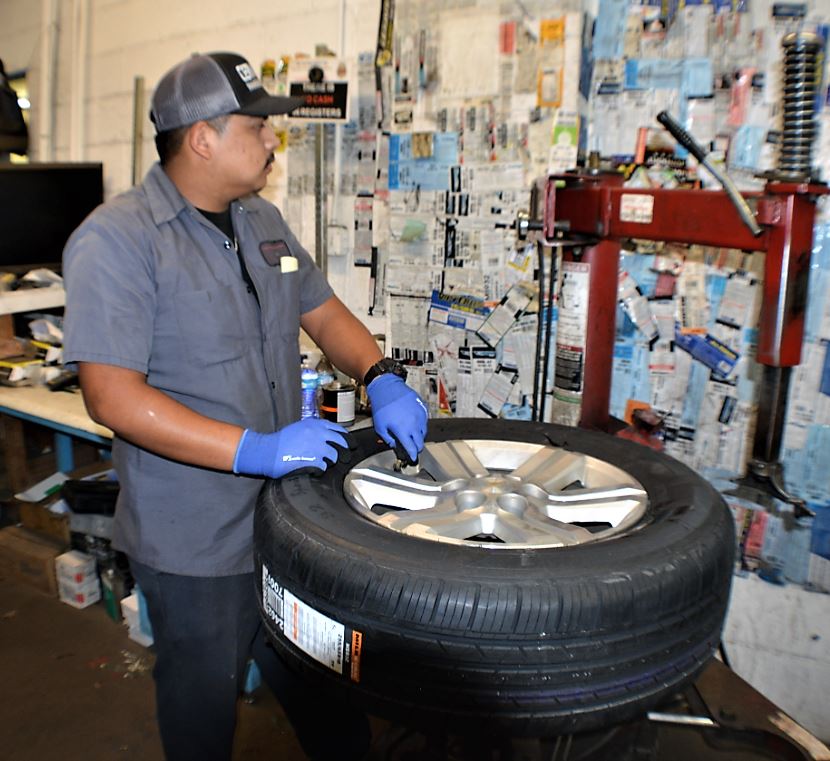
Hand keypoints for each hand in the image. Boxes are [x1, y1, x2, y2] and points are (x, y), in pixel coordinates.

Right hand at [233, 419, 349, 478]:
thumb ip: (314, 430)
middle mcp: (318, 434)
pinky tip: (314, 470)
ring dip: (330, 461)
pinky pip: (324, 467)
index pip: (338, 429)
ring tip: (322, 463)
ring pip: (334, 456)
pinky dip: (320, 470)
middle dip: (344, 450)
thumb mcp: (299, 428)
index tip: (348, 442)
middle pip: (341, 442)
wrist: (268, 452)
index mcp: (315, 424)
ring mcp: (317, 447)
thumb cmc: (280, 441)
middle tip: (344, 456)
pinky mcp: (314, 460)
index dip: (345, 436)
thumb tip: (328, 436)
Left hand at [366, 374, 427, 461]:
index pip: (412, 448)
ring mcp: (420, 415)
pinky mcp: (423, 408)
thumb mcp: (380, 427)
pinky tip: (412, 422)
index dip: (413, 456)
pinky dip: (420, 424)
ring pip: (424, 432)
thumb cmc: (382, 405)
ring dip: (418, 436)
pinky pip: (424, 421)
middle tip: (413, 448)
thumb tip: (394, 445)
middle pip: (420, 442)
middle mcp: (414, 424)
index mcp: (403, 430)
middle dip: (417, 447)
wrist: (387, 387)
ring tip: (410, 433)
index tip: (413, 458)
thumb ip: (388, 439)